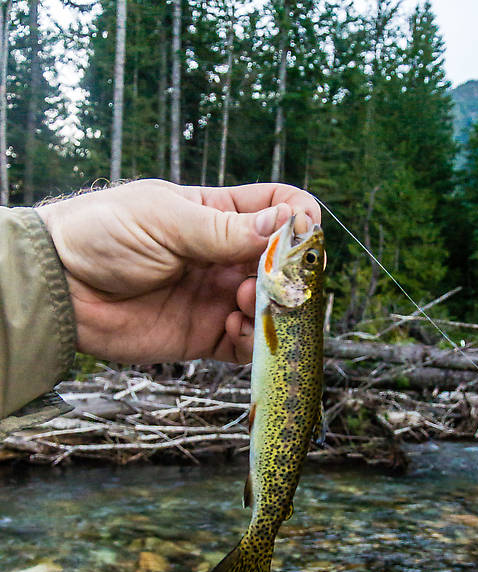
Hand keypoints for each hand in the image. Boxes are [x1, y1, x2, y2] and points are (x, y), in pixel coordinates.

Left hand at [37, 179, 320, 364]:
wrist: (60, 286)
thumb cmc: (104, 234)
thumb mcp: (167, 220)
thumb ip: (226, 229)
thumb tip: (287, 223)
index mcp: (217, 214)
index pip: (276, 206)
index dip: (298, 217)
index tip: (302, 232)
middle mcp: (223, 256)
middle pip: (281, 262)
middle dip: (287, 271)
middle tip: (275, 279)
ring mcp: (215, 297)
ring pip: (270, 306)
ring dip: (272, 307)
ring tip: (241, 300)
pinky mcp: (204, 335)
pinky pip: (246, 344)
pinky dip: (253, 340)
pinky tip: (233, 326)